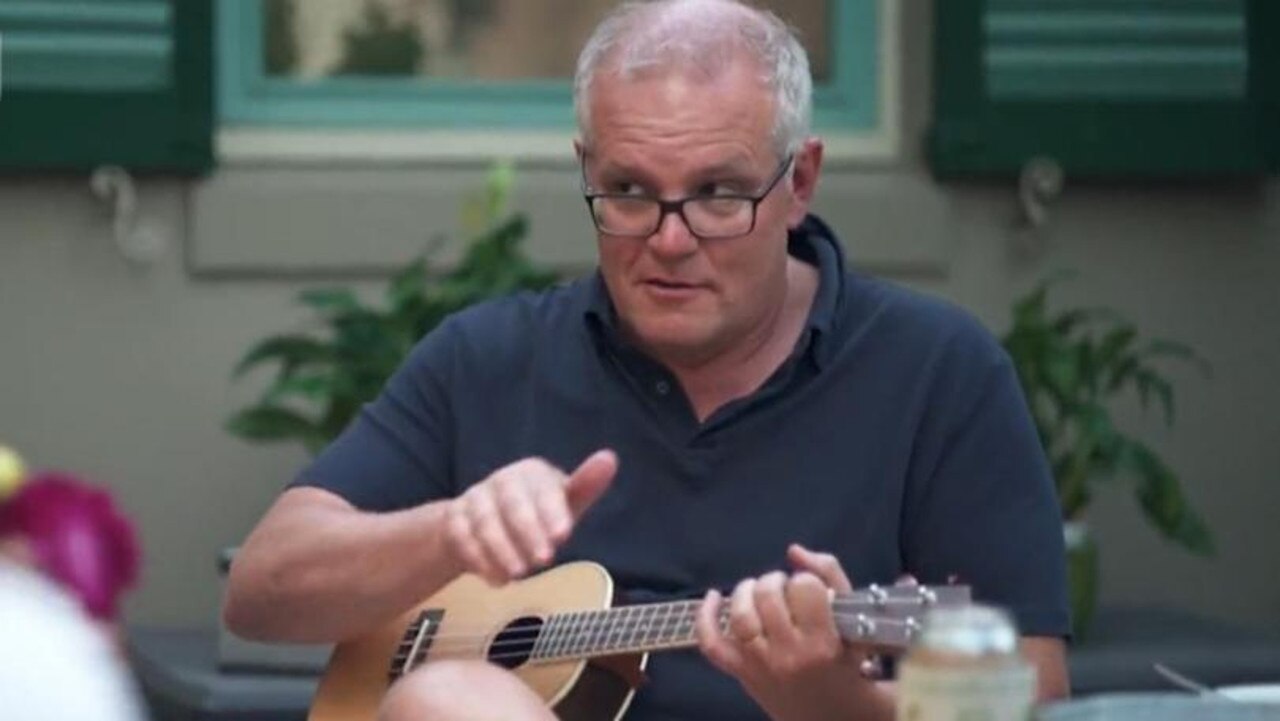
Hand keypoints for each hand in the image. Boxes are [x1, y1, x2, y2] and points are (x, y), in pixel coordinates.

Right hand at [442, 450, 615, 584]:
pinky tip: (497, 579)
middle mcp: (502, 481)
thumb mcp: (563, 503)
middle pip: (512, 503)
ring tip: (519, 574)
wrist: (483, 520)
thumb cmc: (537, 512)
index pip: (542, 489)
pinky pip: (461, 537)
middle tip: (544, 560)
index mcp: (532, 473)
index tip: (564, 535)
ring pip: (484, 521)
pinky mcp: (454, 520)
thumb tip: (610, 459)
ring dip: (502, 549)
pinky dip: (479, 559)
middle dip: (528, 532)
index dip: (552, 512)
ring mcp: (475, 499)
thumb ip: (586, 485)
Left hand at [695, 544, 889, 720]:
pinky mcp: (741, 673)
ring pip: (740, 615)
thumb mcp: (852, 618)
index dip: (806, 581)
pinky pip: (712, 644)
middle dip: (775, 581)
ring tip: (759, 590)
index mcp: (823, 642)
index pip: (805, 587)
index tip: (811, 591)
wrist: (833, 714)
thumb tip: (793, 551)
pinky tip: (713, 596)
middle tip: (785, 588)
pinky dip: (705, 617)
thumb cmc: (848, 661)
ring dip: (746, 591)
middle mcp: (789, 654)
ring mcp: (760, 665)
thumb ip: (828, 575)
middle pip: (768, 596)